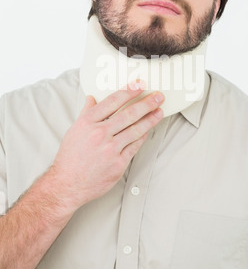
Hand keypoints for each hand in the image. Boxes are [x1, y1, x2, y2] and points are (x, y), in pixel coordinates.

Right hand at [52, 81, 163, 208]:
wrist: (67, 184)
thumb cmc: (70, 158)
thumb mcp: (74, 130)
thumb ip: (86, 112)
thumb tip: (92, 98)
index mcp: (88, 122)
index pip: (113, 101)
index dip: (129, 91)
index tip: (140, 85)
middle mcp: (100, 134)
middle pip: (129, 114)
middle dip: (146, 104)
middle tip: (157, 97)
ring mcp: (110, 149)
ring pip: (136, 130)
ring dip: (150, 119)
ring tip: (159, 112)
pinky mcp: (118, 164)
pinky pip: (135, 146)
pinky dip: (143, 137)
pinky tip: (148, 130)